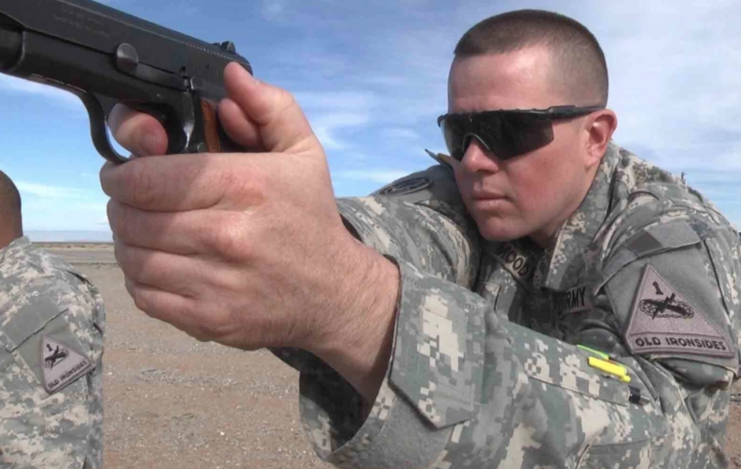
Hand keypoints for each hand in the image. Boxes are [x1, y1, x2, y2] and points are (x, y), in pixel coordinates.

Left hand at [100, 63, 397, 400]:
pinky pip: (144, 295)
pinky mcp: (210, 319)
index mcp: (247, 186)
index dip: (122, 173)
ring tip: (144, 231)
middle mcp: (229, 235)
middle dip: (122, 205)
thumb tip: (233, 77)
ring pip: (132, 257)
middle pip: (131, 218)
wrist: (335, 293)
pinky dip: (140, 278)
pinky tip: (159, 264)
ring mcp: (217, 282)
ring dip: (128, 241)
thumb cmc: (311, 219)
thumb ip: (269, 107)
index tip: (125, 173)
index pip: (147, 178)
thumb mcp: (304, 153)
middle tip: (135, 202)